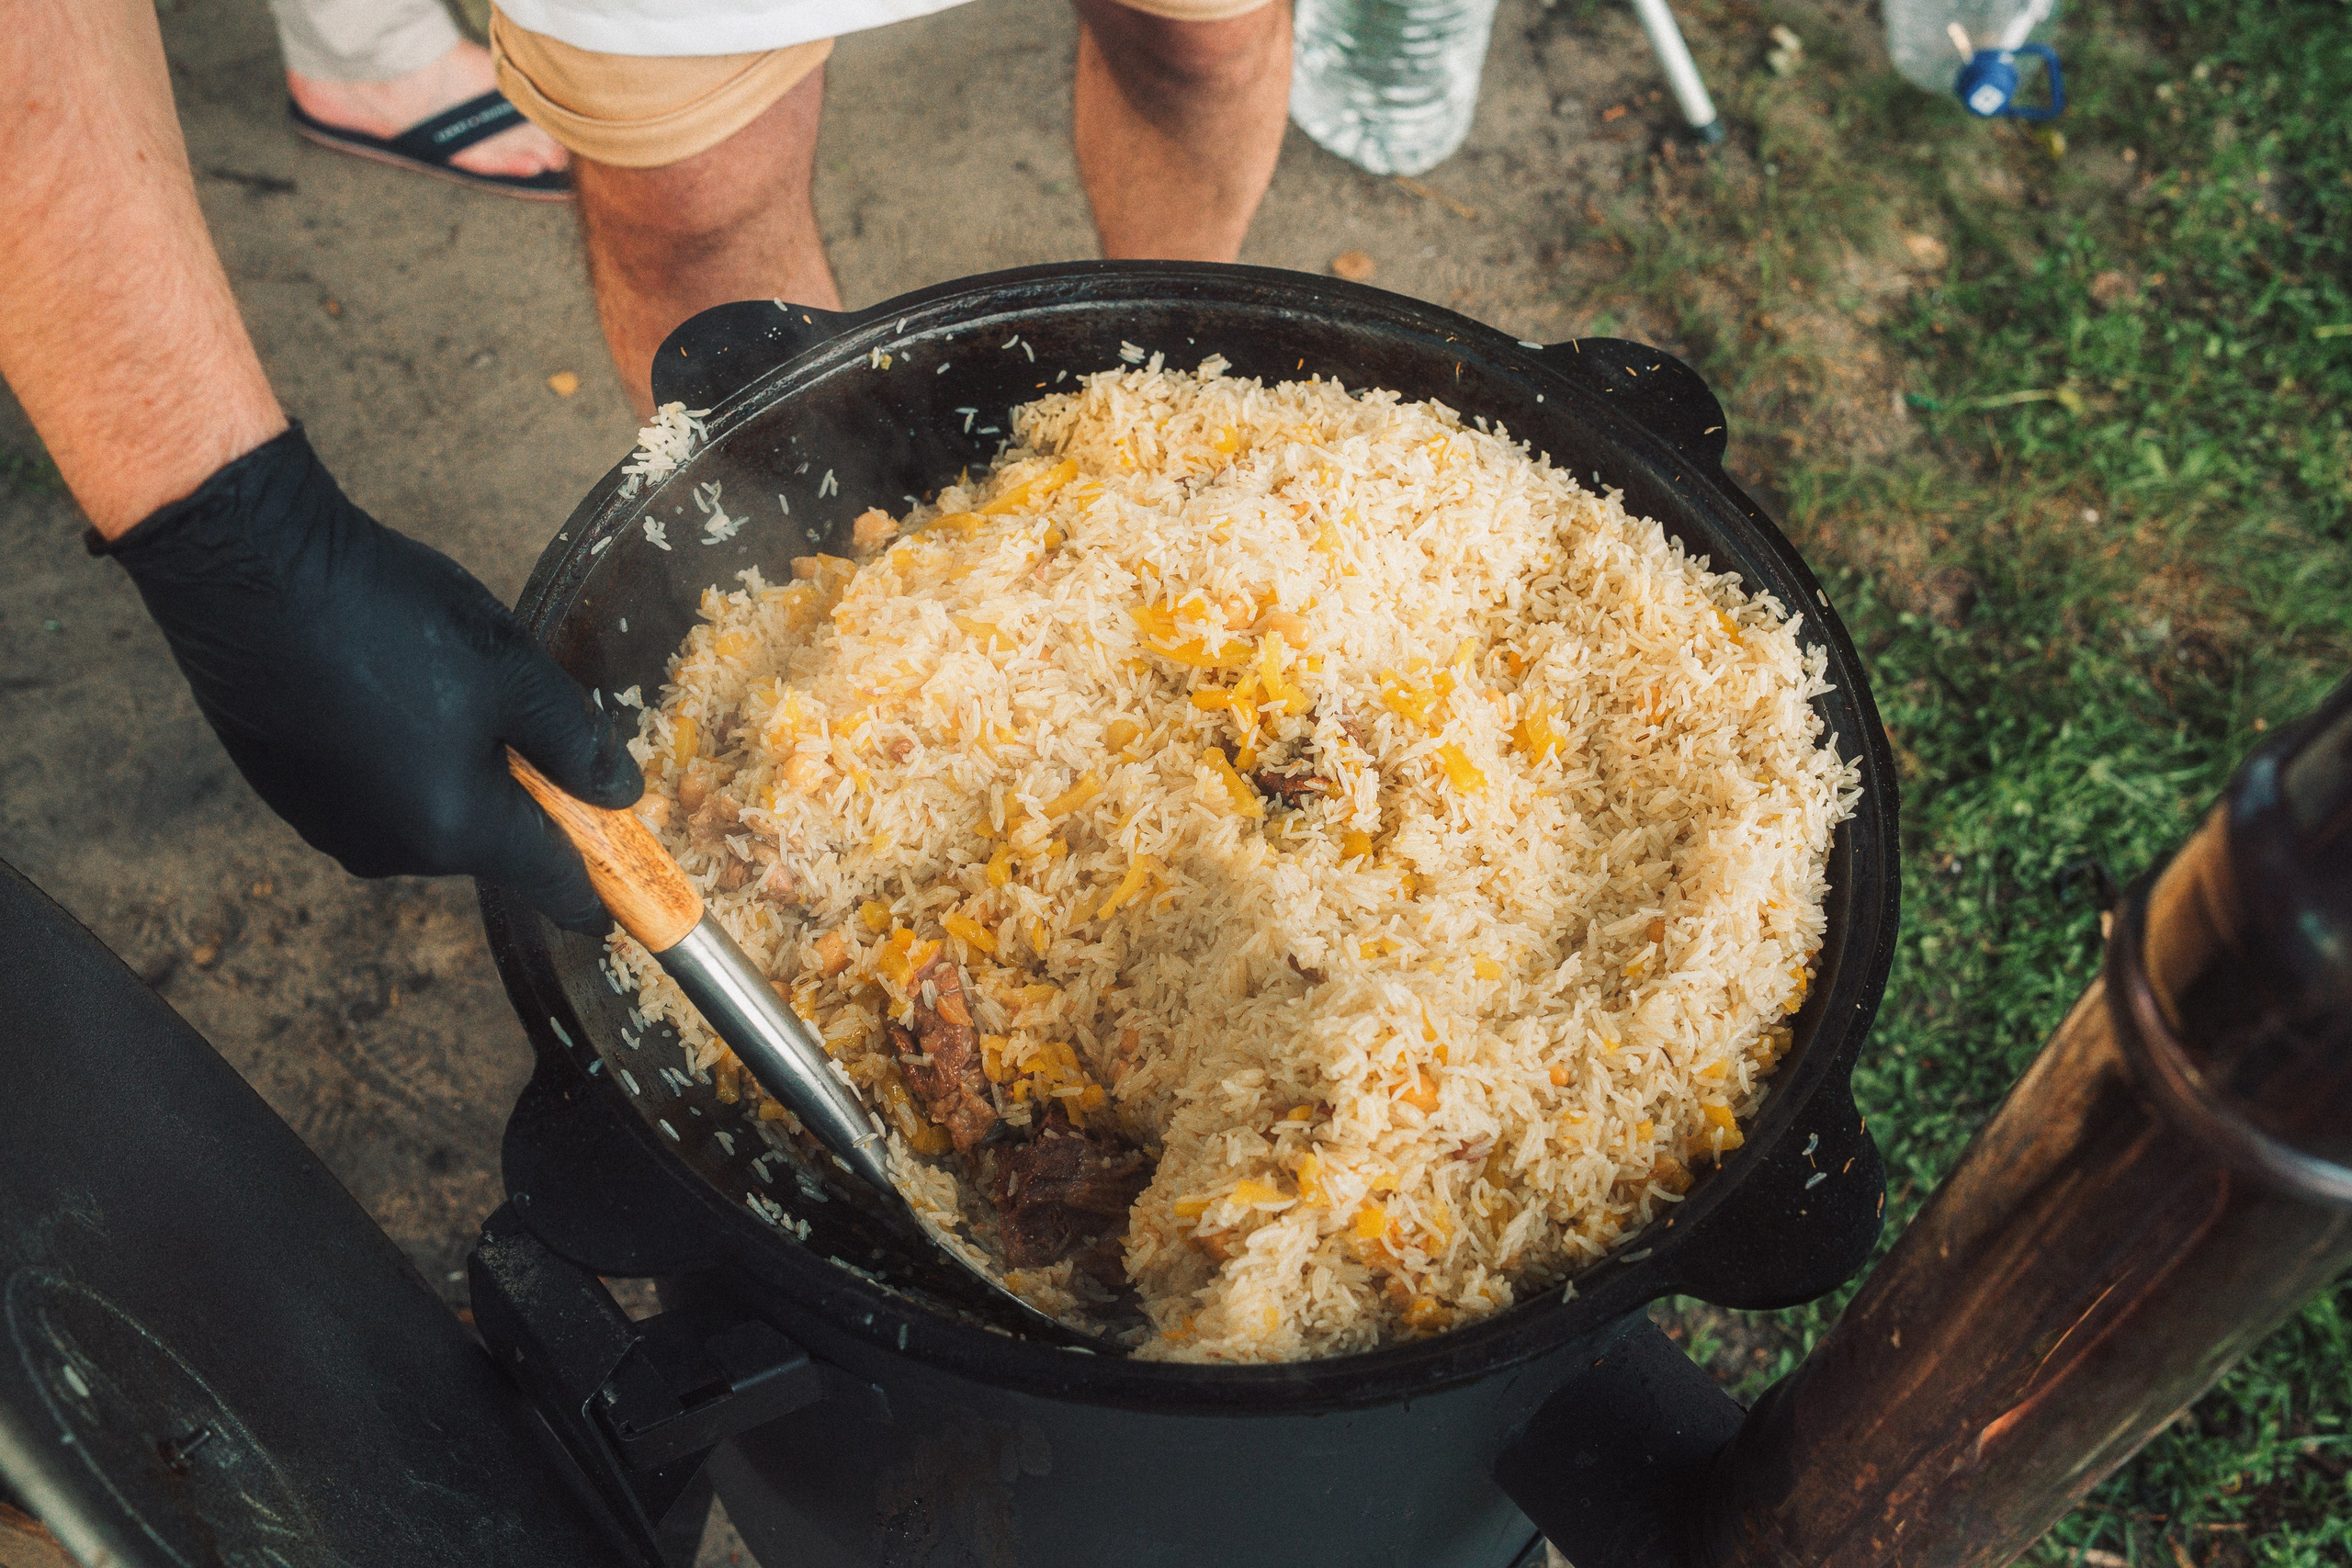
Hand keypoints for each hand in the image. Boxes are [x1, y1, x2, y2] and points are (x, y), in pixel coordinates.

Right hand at [95, 426, 639, 930]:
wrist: (249, 572)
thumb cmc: (389, 618)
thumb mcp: (515, 672)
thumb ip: (576, 745)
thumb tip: (620, 795)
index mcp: (458, 829)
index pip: (550, 884)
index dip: (595, 893)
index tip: (619, 911)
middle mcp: (393, 851)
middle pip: (490, 841)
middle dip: (519, 792)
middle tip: (516, 705)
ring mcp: (333, 828)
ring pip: (431, 812)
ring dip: (456, 767)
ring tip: (437, 679)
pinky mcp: (288, 797)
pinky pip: (375, 792)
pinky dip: (399, 756)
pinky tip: (385, 686)